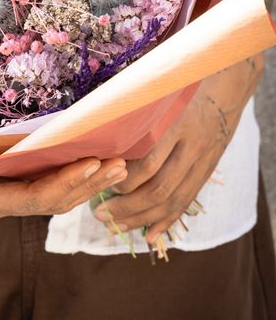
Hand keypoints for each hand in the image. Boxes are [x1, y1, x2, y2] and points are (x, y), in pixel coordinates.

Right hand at [0, 156, 127, 220]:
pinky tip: (94, 161)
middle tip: (121, 165)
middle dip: (88, 184)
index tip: (92, 162)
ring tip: (119, 165)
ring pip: (55, 196)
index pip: (33, 198)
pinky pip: (47, 186)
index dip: (65, 182)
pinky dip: (73, 175)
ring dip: (88, 182)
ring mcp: (6, 196)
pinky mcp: (10, 184)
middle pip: (53, 201)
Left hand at [93, 56, 263, 243]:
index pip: (148, 161)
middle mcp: (191, 144)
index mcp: (174, 122)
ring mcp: (202, 159)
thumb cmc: (178, 85)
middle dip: (128, 206)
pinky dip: (168, 220)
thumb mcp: (156, 91)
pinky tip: (150, 234)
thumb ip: (132, 112)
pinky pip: (188, 200)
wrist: (225, 86)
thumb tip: (94, 130)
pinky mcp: (208, 170)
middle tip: (101, 214)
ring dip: (143, 217)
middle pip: (160, 187)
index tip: (98, 183)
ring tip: (116, 225)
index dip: (123, 179)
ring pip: (173, 199)